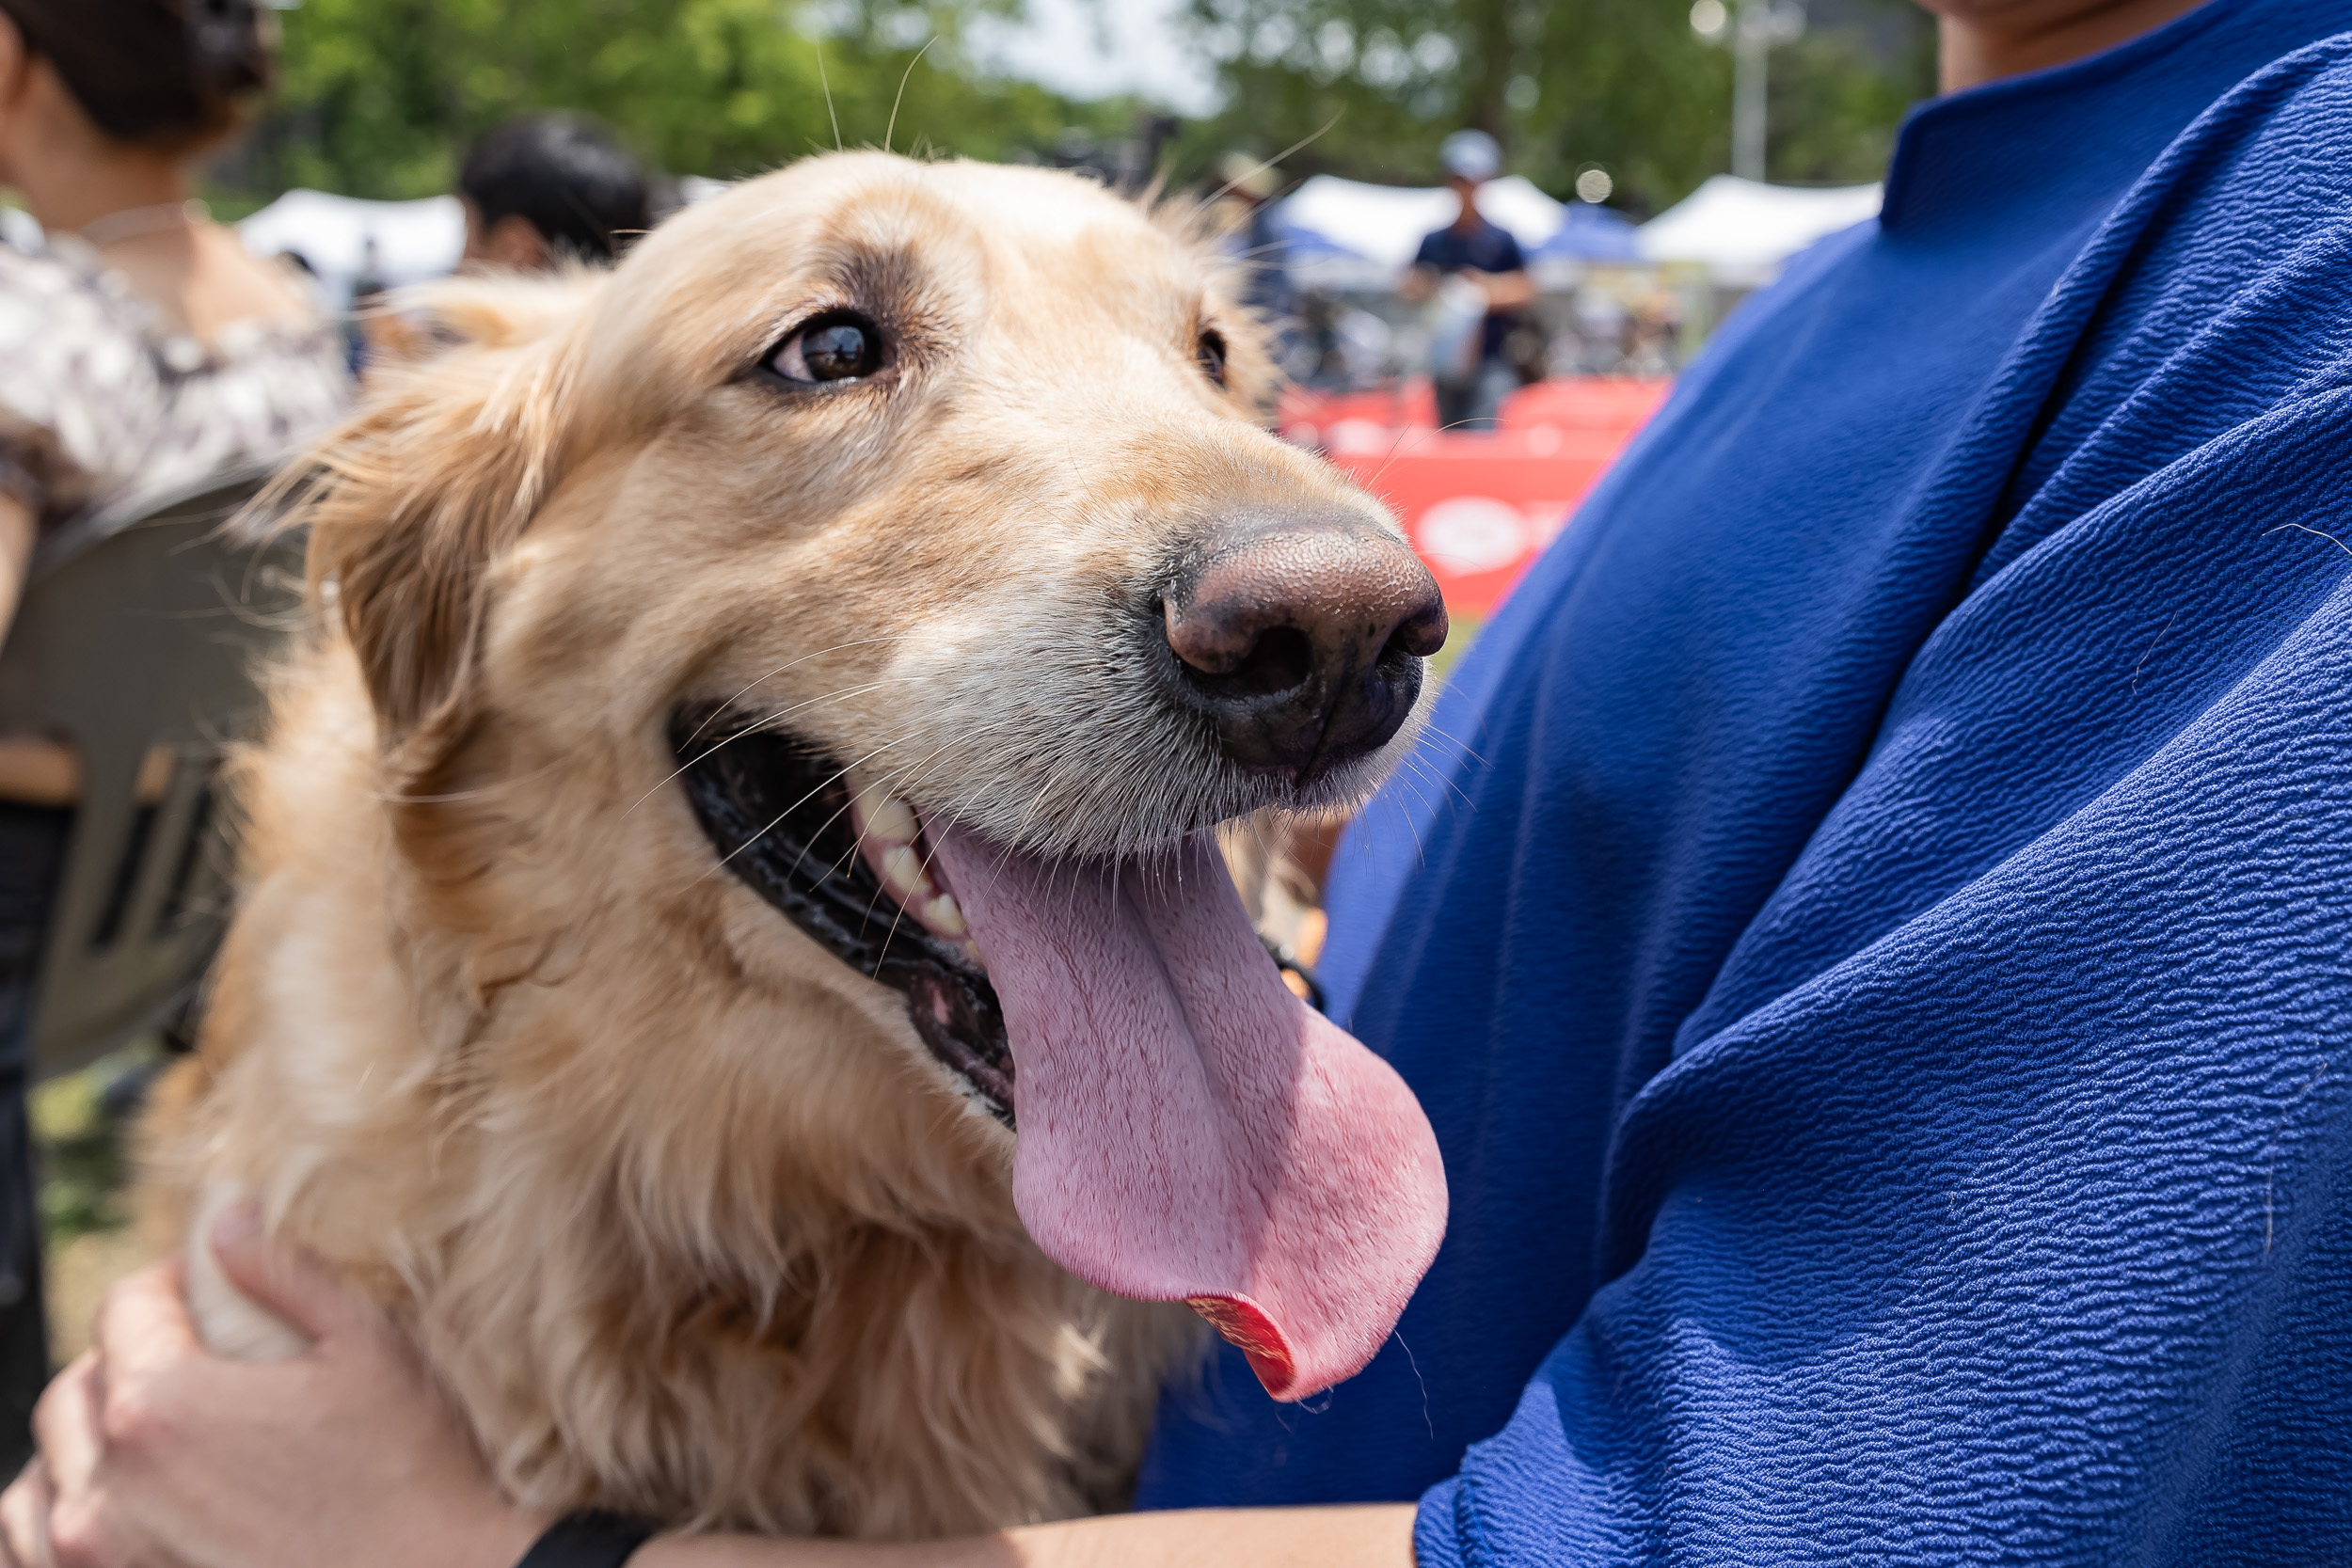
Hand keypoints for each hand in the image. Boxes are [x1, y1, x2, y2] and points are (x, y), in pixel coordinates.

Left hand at [0, 1204, 546, 1567]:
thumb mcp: (368, 1349)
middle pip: (75, 1389)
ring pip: (42, 1481)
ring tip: (150, 1441)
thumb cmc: (409, 1476)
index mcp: (162, 1405)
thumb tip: (225, 1219)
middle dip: (126, 1359)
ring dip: (84, 1448)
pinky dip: (65, 1522)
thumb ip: (284, 1274)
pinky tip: (127, 1510)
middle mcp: (110, 1489)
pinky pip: (40, 1554)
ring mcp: (100, 1562)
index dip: (169, 1281)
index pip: (123, 1307)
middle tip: (194, 1363)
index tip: (208, 1287)